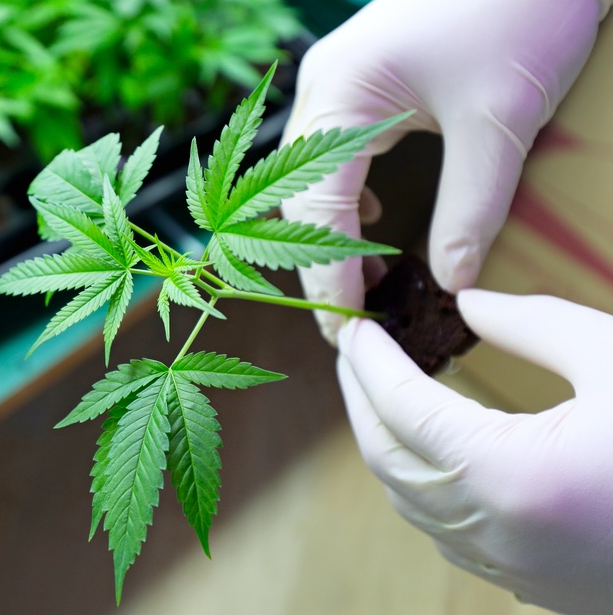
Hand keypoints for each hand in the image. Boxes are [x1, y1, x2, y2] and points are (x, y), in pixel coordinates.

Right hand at [280, 0, 611, 343]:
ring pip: (305, 174)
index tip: (345, 329)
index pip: (314, 204)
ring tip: (359, 282)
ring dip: (324, 230)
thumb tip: (452, 284)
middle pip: (295, 193)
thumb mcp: (498, 123)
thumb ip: (471, 208)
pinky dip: (339, 197)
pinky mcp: (355, 79)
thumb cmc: (520, 17)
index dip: (326, 273)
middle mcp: (322, 86)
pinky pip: (326, 151)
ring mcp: (334, 79)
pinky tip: (370, 221)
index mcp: (343, 92)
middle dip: (316, 260)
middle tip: (348, 320)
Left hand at [337, 289, 612, 613]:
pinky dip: (422, 486)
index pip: (401, 408)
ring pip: (411, 503)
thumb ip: (534, 326)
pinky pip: (446, 532)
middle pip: (388, 459)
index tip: (354, 326)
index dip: (369, 362)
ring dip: (386, 444)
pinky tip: (432, 451)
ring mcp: (513, 569)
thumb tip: (469, 303)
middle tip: (356, 352)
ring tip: (383, 392)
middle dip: (362, 400)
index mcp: (509, 475)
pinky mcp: (535, 586)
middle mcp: (496, 532)